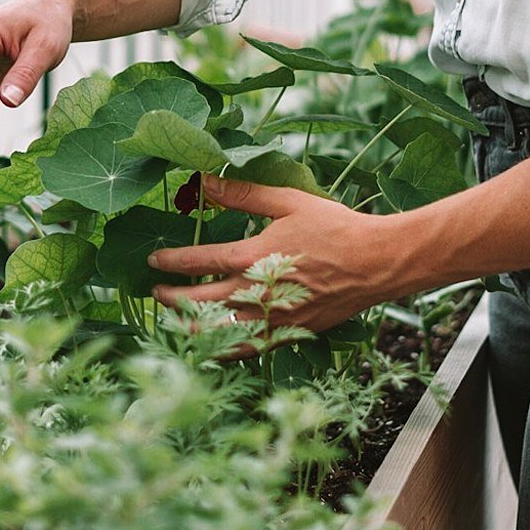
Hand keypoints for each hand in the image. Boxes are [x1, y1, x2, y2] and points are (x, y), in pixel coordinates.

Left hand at [147, 173, 416, 333]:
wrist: (375, 263)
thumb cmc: (334, 228)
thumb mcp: (288, 202)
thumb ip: (243, 194)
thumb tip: (205, 179)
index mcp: (254, 257)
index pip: (199, 262)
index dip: (171, 261)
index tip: (154, 260)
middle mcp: (257, 292)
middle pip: (199, 302)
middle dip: (171, 299)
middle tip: (154, 294)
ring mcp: (272, 318)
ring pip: (217, 331)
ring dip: (188, 327)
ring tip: (171, 322)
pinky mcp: (288, 334)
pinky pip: (246, 349)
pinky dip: (221, 350)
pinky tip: (208, 347)